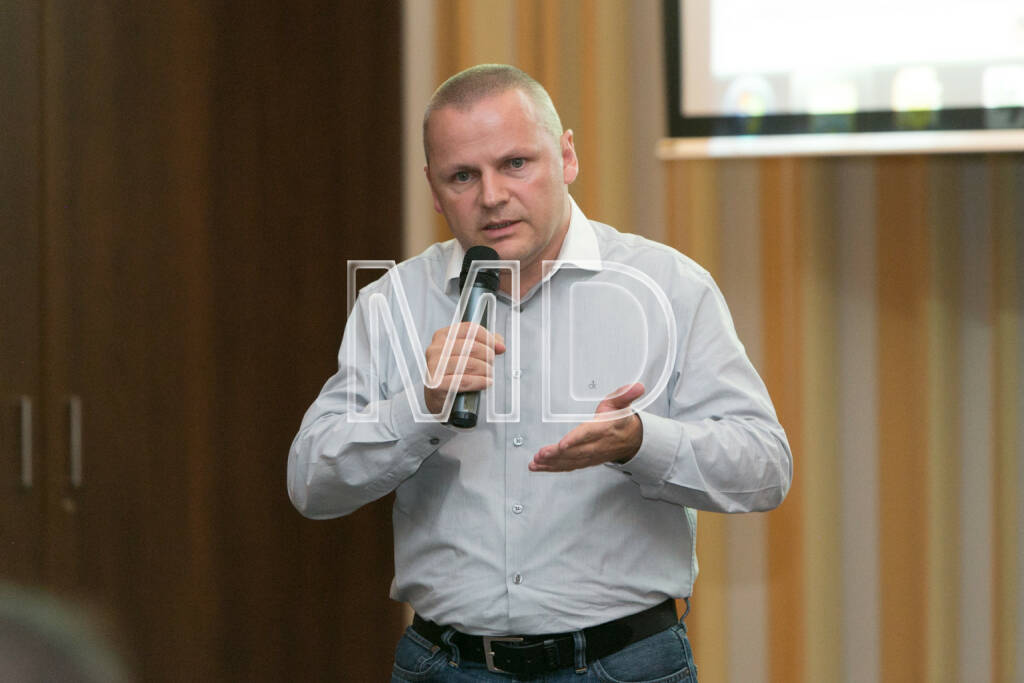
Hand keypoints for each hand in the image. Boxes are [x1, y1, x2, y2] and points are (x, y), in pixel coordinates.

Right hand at [423, 322, 504, 415]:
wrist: (438, 398)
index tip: (498, 347)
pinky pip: (463, 380)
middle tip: (491, 364)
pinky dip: (479, 381)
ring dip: (485, 370)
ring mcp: (434, 366)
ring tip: (489, 375)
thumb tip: (500, 345)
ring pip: (469, 363)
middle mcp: (436, 348)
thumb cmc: (453, 373)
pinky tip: (485, 383)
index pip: (469, 329)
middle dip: (488, 356)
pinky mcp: (436, 383)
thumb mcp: (467, 355)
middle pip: (471, 346)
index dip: (487, 338)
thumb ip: (484, 345)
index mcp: (443, 336)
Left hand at [529, 383, 644, 471]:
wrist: (632, 440)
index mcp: (604, 429)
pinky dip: (552, 468)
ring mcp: (591, 456)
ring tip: (536, 462)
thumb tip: (637, 386)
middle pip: (576, 452)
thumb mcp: (622, 404)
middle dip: (557, 454)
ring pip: (570, 461)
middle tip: (541, 454)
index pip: (589, 434)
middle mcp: (597, 445)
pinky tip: (538, 467)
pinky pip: (568, 466)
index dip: (576, 440)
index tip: (563, 444)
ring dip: (552, 463)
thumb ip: (626, 395)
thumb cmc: (621, 420)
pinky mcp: (585, 461)